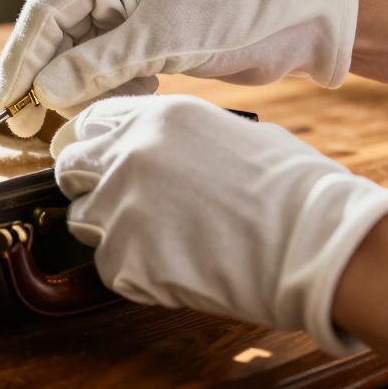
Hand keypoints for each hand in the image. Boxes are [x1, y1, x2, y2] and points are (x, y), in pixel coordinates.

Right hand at [0, 0, 359, 135]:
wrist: (297, 23)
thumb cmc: (233, 13)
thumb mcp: (158, 40)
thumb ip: (95, 66)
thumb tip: (43, 93)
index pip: (45, 12)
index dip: (20, 58)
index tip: (6, 101)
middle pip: (58, 35)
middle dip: (49, 79)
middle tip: (32, 123)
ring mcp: (131, 9)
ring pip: (82, 56)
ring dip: (87, 86)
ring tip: (112, 102)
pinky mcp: (148, 35)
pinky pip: (110, 66)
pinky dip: (114, 86)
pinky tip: (140, 92)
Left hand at [51, 94, 387, 352]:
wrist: (317, 242)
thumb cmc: (293, 188)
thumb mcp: (228, 131)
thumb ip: (172, 136)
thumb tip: (149, 148)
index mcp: (155, 117)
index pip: (89, 124)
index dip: (91, 145)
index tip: (94, 161)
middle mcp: (128, 155)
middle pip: (70, 169)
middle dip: (87, 185)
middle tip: (117, 203)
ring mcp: (123, 208)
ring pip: (84, 219)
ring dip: (111, 230)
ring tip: (162, 240)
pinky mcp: (126, 260)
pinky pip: (108, 265)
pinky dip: (134, 271)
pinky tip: (176, 266)